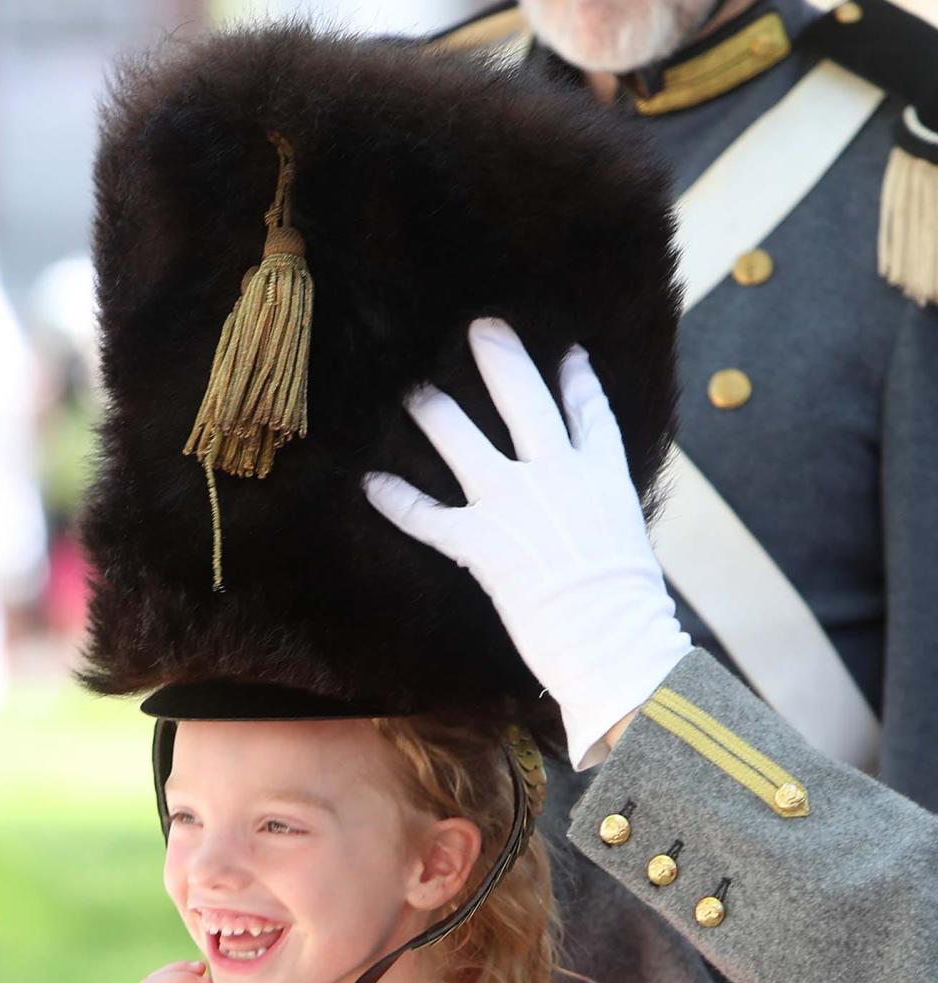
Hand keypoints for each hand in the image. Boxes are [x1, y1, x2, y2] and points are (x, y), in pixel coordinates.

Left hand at [364, 318, 690, 768]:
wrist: (614, 637)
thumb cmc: (630, 603)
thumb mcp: (628, 539)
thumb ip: (602, 511)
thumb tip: (589, 514)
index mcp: (600, 474)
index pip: (588, 411)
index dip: (576, 378)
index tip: (566, 352)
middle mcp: (555, 474)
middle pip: (523, 399)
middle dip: (499, 357)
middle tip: (480, 328)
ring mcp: (513, 504)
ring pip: (462, 439)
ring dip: (433, 411)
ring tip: (411, 392)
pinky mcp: (480, 542)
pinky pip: (425, 515)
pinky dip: (395, 499)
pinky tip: (370, 482)